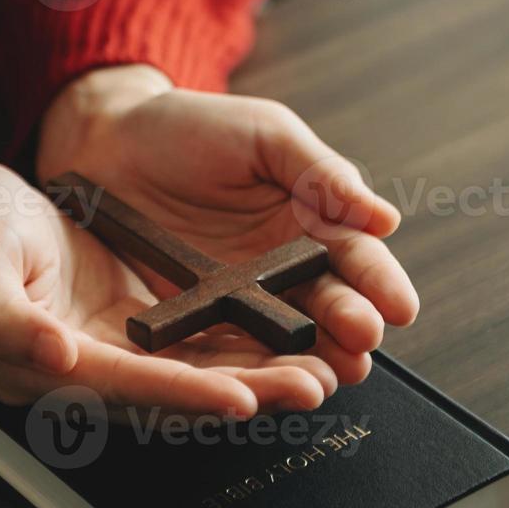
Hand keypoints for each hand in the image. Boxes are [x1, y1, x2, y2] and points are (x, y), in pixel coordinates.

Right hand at [0, 163, 337, 414]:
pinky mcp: (125, 332)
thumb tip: (56, 357)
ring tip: (318, 373)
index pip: (125, 388)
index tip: (240, 397)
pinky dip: (239, 351)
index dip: (184, 396)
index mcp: (39, 366)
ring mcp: (106, 354)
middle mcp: (81, 372)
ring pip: (192, 378)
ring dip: (254, 379)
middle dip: (244, 394)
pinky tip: (286, 345)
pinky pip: (191, 350)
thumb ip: (6, 319)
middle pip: (172, 396)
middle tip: (311, 386)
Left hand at [37, 65, 419, 390]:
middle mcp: (283, 267)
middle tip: (362, 344)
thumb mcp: (265, 135)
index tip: (399, 307)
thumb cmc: (192, 126)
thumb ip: (321, 174)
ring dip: (310, 360)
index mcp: (311, 219)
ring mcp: (238, 298)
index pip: (356, 257)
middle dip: (351, 327)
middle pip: (329, 306)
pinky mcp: (194, 319)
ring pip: (285, 338)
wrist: (108, 140)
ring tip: (326, 376)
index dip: (380, 282)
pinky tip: (262, 382)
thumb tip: (385, 218)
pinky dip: (247, 368)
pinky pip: (223, 348)